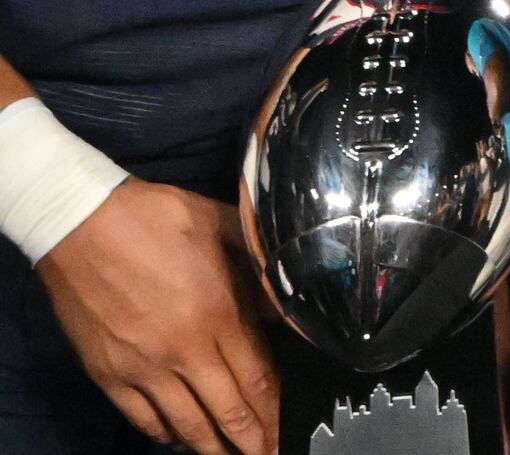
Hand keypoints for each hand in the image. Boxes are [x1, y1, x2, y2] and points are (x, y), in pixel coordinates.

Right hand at [36, 179, 277, 454]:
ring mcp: (141, 367)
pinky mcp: (107, 373)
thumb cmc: (155, 219)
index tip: (285, 431)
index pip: (257, 379)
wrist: (81, 222)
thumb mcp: (224, 228)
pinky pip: (141, 417)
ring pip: (184, 424)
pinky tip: (178, 437)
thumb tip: (284, 305)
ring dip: (210, 446)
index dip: (275, 412)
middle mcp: (182, 350)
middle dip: (252, 441)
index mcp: (218, 314)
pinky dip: (163, 434)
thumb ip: (258, 268)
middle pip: (227, 411)